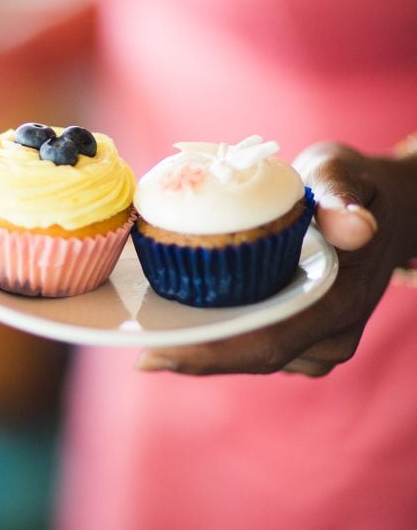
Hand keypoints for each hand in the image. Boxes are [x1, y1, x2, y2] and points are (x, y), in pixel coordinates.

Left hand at [136, 142, 416, 377]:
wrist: (389, 204)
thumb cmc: (357, 182)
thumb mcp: (342, 172)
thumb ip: (341, 195)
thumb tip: (356, 226)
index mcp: (339, 300)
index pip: (268, 340)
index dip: (210, 353)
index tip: (157, 355)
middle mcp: (330, 333)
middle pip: (251, 357)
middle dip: (193, 357)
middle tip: (139, 354)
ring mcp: (320, 341)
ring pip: (251, 355)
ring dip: (202, 348)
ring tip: (147, 336)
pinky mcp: (306, 337)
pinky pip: (256, 343)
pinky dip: (219, 336)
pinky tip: (181, 324)